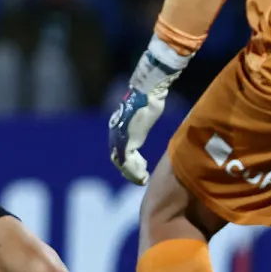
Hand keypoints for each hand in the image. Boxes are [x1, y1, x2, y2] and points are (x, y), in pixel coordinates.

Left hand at [106, 47, 183, 184]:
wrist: (148, 93)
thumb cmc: (150, 100)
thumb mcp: (148, 113)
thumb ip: (146, 120)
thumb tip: (154, 116)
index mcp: (120, 129)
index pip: (118, 150)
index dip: (127, 162)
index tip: (140, 169)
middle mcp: (116, 133)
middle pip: (117, 158)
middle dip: (128, 170)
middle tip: (140, 178)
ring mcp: (119, 137)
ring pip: (121, 161)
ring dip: (132, 172)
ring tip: (142, 178)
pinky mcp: (126, 140)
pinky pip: (127, 160)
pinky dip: (135, 170)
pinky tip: (144, 174)